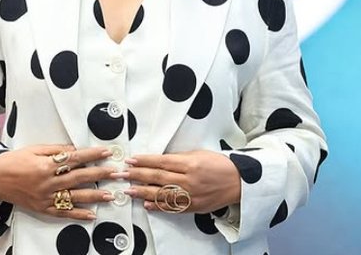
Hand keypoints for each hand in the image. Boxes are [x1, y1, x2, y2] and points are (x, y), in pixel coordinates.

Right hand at [0, 144, 114, 220]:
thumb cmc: (15, 160)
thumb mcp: (35, 149)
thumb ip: (57, 150)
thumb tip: (75, 149)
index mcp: (46, 165)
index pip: (75, 158)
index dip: (92, 155)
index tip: (107, 152)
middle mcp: (48, 182)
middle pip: (79, 177)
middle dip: (100, 174)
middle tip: (116, 173)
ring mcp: (46, 197)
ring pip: (75, 197)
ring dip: (94, 196)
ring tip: (110, 195)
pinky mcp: (42, 208)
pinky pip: (63, 212)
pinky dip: (78, 214)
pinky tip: (91, 215)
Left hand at [112, 150, 240, 212]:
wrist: (238, 182)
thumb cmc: (219, 164)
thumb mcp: (199, 154)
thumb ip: (179, 158)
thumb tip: (158, 161)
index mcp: (190, 163)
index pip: (161, 162)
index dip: (144, 161)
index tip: (130, 160)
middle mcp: (189, 180)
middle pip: (158, 178)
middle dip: (137, 175)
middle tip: (121, 174)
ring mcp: (191, 195)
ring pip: (162, 194)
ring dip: (143, 192)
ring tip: (128, 191)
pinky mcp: (193, 207)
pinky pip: (172, 207)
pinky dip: (158, 206)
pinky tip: (146, 204)